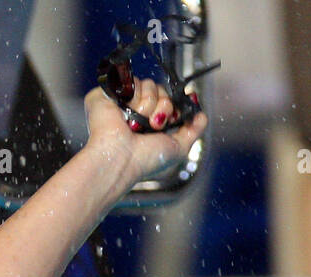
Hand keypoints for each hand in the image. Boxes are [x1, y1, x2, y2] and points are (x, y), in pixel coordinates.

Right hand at [82, 80, 206, 184]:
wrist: (121, 160)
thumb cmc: (145, 160)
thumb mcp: (178, 148)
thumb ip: (193, 130)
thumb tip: (202, 115)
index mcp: (149, 121)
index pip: (168, 99)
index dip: (174, 107)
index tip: (172, 120)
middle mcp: (135, 109)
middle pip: (161, 89)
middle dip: (164, 107)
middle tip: (155, 125)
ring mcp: (121, 100)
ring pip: (149, 85)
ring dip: (149, 107)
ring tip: (137, 125)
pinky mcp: (108, 92)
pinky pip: (132, 81)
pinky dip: (135, 99)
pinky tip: (127, 116)